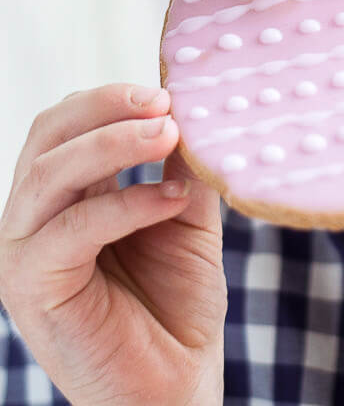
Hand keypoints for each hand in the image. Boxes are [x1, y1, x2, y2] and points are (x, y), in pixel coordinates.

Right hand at [0, 84, 226, 405]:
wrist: (176, 391)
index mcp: (65, 197)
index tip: (168, 90)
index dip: (111, 97)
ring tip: (169, 134)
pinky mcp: (33, 289)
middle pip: (47, 136)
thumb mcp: (184, 215)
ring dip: (112, 143)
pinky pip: (70, 229)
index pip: (65, 123)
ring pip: (48, 173)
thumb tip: (194, 103)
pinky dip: (124, 204)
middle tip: (163, 102)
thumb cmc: (176, 306)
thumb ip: (179, 163)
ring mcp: (26, 254)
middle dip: (105, 107)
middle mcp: (35, 219)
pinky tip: (171, 200)